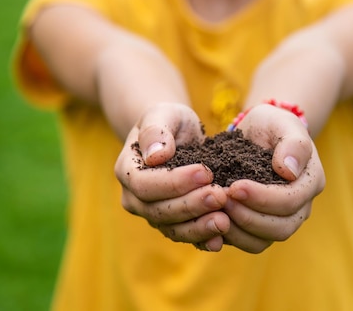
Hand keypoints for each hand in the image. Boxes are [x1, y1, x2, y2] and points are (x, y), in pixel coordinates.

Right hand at [114, 103, 229, 250]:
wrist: (178, 135)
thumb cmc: (169, 120)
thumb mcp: (163, 113)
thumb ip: (156, 130)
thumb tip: (156, 156)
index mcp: (127, 170)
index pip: (145, 185)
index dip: (174, 182)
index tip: (204, 172)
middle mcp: (135, 198)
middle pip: (159, 211)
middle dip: (191, 205)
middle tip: (220, 195)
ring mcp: (153, 214)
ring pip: (172, 229)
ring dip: (199, 228)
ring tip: (224, 221)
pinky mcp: (173, 224)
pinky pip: (186, 236)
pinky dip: (203, 240)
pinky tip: (220, 240)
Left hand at [222, 104, 325, 252]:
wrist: (257, 133)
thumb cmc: (271, 124)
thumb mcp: (282, 122)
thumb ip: (292, 143)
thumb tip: (289, 171)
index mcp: (311, 182)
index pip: (291, 201)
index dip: (263, 198)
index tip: (234, 186)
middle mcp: (301, 206)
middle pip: (281, 228)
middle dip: (249, 217)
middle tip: (222, 200)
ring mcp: (282, 220)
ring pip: (264, 241)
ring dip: (238, 230)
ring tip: (216, 211)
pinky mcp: (261, 227)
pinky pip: (249, 243)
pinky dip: (231, 237)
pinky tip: (213, 221)